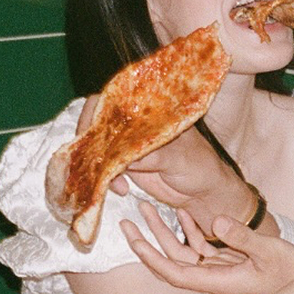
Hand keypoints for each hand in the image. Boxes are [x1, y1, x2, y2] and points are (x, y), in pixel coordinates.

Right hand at [78, 95, 253, 228]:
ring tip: (117, 183)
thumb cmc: (199, 166)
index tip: (90, 132)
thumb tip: (124, 156)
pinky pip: (106, 169)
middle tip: (95, 162)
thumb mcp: (179, 157)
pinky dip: (106, 179)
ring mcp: (128, 145)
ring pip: (99, 149)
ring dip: (99, 166)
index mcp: (150, 112)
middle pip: (99, 124)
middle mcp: (135, 125)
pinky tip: (121, 189)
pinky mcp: (126, 166)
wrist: (203, 193)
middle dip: (92, 143)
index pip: (115, 101)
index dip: (96, 112)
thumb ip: (153, 154)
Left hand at [122, 205, 293, 293]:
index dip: (149, 257)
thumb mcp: (269, 252)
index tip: (132, 239)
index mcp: (217, 281)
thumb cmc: (291, 276)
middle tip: (127, 219)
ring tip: (147, 208)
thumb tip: (218, 221)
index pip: (172, 272)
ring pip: (182, 253)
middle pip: (170, 261)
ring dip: (165, 232)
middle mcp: (212, 280)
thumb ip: (242, 238)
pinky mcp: (228, 267)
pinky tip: (181, 214)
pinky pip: (201, 250)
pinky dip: (190, 231)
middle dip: (148, 240)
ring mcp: (219, 273)